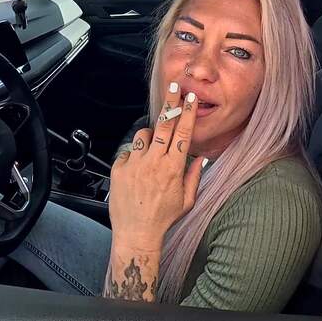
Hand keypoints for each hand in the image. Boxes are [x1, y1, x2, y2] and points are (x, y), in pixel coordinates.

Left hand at [108, 82, 204, 251]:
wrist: (136, 234)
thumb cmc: (163, 219)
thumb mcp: (187, 200)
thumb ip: (194, 176)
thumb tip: (201, 158)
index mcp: (173, 168)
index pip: (183, 133)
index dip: (188, 113)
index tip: (191, 98)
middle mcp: (154, 162)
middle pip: (164, 124)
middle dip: (171, 103)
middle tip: (174, 87)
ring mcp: (135, 164)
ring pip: (144, 134)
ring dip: (151, 134)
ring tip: (153, 146)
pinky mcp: (119, 169)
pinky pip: (128, 151)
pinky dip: (135, 154)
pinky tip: (138, 168)